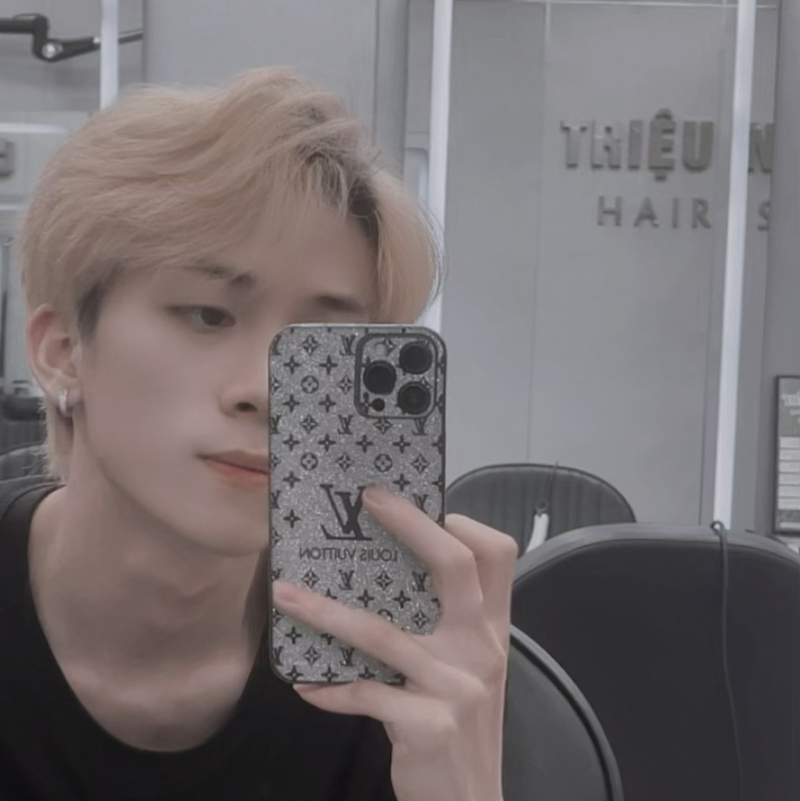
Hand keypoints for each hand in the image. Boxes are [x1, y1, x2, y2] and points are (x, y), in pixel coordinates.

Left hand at [272, 484, 517, 800]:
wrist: (471, 800)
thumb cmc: (463, 724)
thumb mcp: (469, 669)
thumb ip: (445, 626)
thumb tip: (382, 578)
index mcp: (492, 628)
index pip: (495, 556)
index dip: (461, 524)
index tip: (419, 504)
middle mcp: (481, 648)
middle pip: (454, 567)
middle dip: (411, 524)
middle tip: (368, 500)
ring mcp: (456, 686)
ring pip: (382, 633)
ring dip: (325, 611)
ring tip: (285, 594)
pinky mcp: (427, 725)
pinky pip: (364, 694)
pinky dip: (330, 689)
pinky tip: (307, 685)